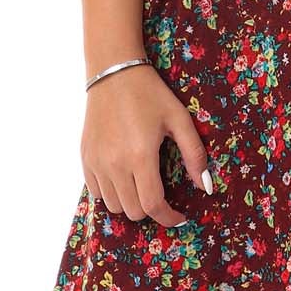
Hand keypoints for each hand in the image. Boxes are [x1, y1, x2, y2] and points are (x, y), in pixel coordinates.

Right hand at [81, 63, 214, 227]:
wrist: (114, 72)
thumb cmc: (150, 93)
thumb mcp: (179, 119)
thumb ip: (194, 154)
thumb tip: (205, 186)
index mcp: (140, 156)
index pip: (153, 205)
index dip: (168, 218)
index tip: (179, 217)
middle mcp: (114, 165)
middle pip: (133, 211)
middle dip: (152, 209)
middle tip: (162, 195)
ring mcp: (96, 163)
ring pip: (113, 205)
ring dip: (131, 203)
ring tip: (143, 184)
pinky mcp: (85, 158)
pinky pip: (96, 192)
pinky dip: (111, 193)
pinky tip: (123, 177)